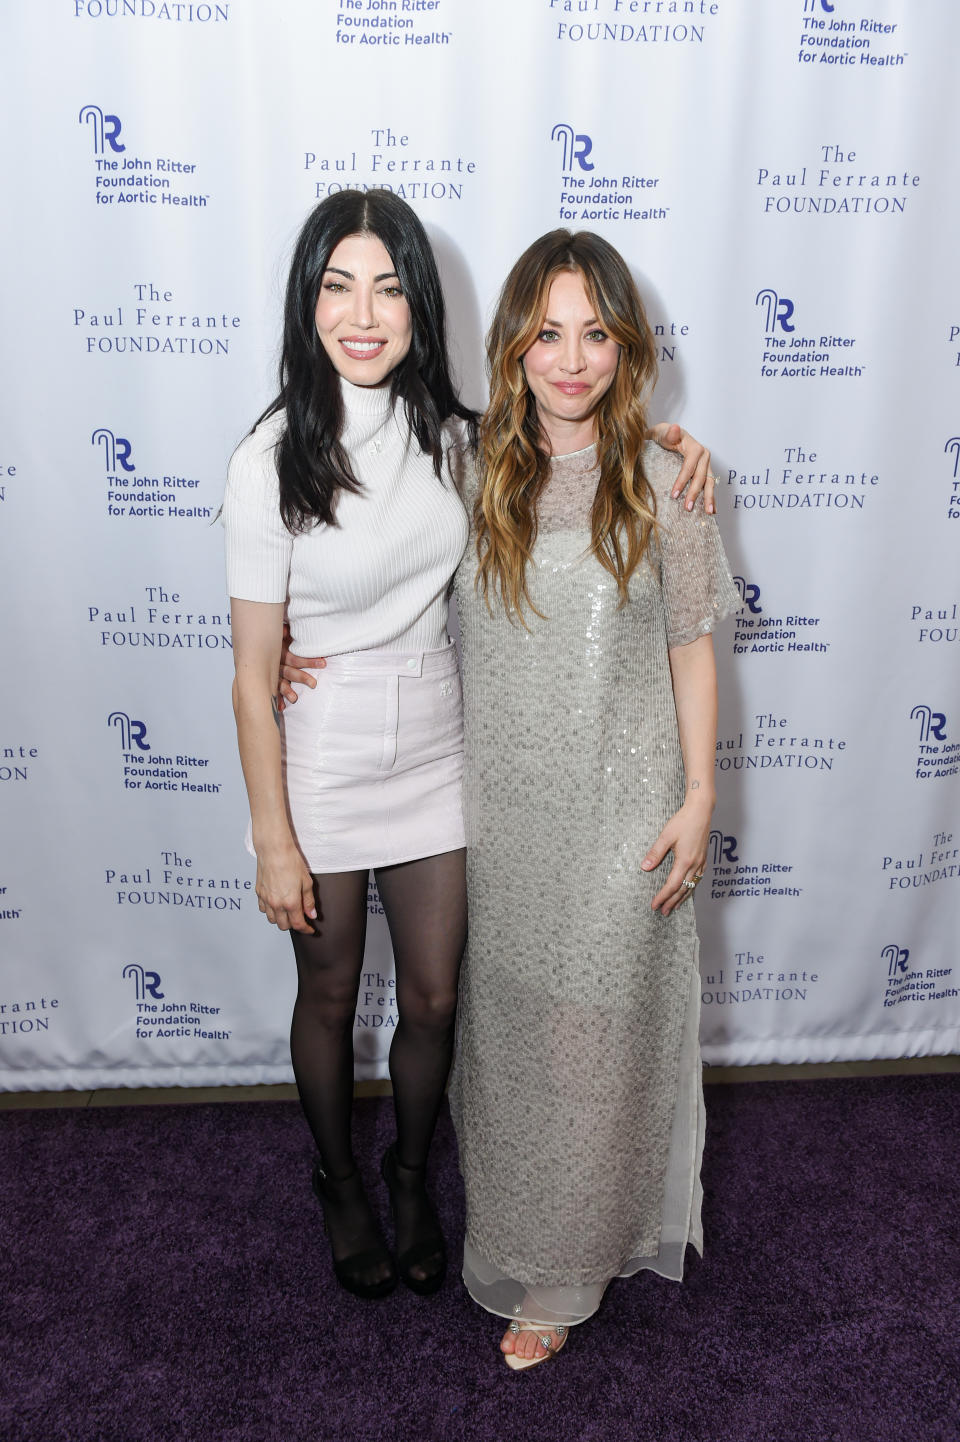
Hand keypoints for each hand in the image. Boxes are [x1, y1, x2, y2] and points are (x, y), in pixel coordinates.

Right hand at [255, 842, 316, 932]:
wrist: (274, 849)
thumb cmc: (291, 861)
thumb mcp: (306, 882)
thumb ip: (309, 901)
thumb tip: (311, 914)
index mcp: (290, 902)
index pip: (298, 924)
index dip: (305, 929)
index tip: (310, 929)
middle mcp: (276, 904)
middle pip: (284, 926)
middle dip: (293, 925)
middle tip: (300, 918)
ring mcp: (266, 899)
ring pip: (272, 920)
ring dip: (281, 919)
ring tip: (288, 911)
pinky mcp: (259, 893)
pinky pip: (263, 909)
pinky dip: (270, 911)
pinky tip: (276, 904)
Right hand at [277, 622, 326, 711]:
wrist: (252, 644)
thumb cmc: (272, 638)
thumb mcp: (277, 633)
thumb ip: (282, 632)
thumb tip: (285, 630)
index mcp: (279, 652)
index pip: (295, 658)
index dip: (308, 661)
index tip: (323, 663)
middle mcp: (275, 664)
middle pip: (289, 671)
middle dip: (301, 677)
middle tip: (314, 684)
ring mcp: (270, 673)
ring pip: (279, 682)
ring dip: (286, 691)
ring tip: (294, 699)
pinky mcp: (268, 680)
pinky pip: (272, 690)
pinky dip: (276, 699)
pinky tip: (281, 708)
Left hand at [640, 798, 711, 914]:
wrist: (701, 811)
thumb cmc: (683, 821)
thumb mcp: (666, 836)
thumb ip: (655, 853)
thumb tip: (644, 867)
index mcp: (685, 861)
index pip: (672, 885)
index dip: (662, 897)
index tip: (654, 905)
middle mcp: (695, 865)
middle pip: (682, 890)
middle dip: (671, 902)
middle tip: (663, 912)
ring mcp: (701, 862)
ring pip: (691, 886)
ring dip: (682, 898)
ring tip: (674, 907)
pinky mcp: (704, 859)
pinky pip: (697, 879)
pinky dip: (691, 888)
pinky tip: (687, 890)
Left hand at [649, 423, 715, 513]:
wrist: (669, 436)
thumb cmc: (664, 435)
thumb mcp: (663, 432)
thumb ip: (668, 433)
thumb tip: (675, 428)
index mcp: (695, 447)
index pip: (689, 467)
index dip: (682, 481)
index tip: (674, 495)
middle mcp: (704, 456)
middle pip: (700, 477)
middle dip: (695, 493)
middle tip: (688, 508)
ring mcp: (706, 464)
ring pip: (709, 482)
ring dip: (709, 498)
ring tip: (708, 512)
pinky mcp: (706, 471)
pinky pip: (709, 486)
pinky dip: (711, 498)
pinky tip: (712, 510)